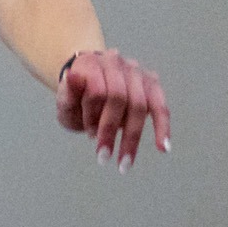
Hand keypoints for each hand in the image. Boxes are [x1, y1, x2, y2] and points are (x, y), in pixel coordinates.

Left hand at [55, 49, 170, 173]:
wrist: (88, 87)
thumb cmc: (76, 99)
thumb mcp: (64, 100)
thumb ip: (66, 92)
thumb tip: (72, 76)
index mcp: (91, 63)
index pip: (97, 90)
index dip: (93, 115)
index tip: (89, 135)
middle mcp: (116, 62)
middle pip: (119, 97)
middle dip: (111, 130)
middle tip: (103, 157)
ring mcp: (136, 72)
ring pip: (140, 105)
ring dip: (132, 138)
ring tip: (124, 163)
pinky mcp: (152, 85)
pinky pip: (161, 107)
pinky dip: (162, 127)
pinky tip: (163, 148)